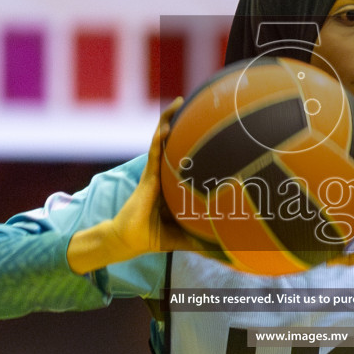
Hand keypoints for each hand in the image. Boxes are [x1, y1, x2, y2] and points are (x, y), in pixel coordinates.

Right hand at [68, 100, 214, 272]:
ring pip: (160, 141)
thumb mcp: (183, 236)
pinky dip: (159, 138)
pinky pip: (153, 152)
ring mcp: (154, 173)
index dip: (191, 142)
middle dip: (180, 123)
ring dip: (167, 121)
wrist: (129, 240)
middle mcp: (163, 175)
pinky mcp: (147, 176)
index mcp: (171, 185)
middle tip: (192, 104)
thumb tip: (225, 251)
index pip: (181, 158)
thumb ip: (201, 239)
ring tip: (178, 103)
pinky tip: (166, 125)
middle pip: (171, 143)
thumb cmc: (152, 236)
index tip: (207, 128)